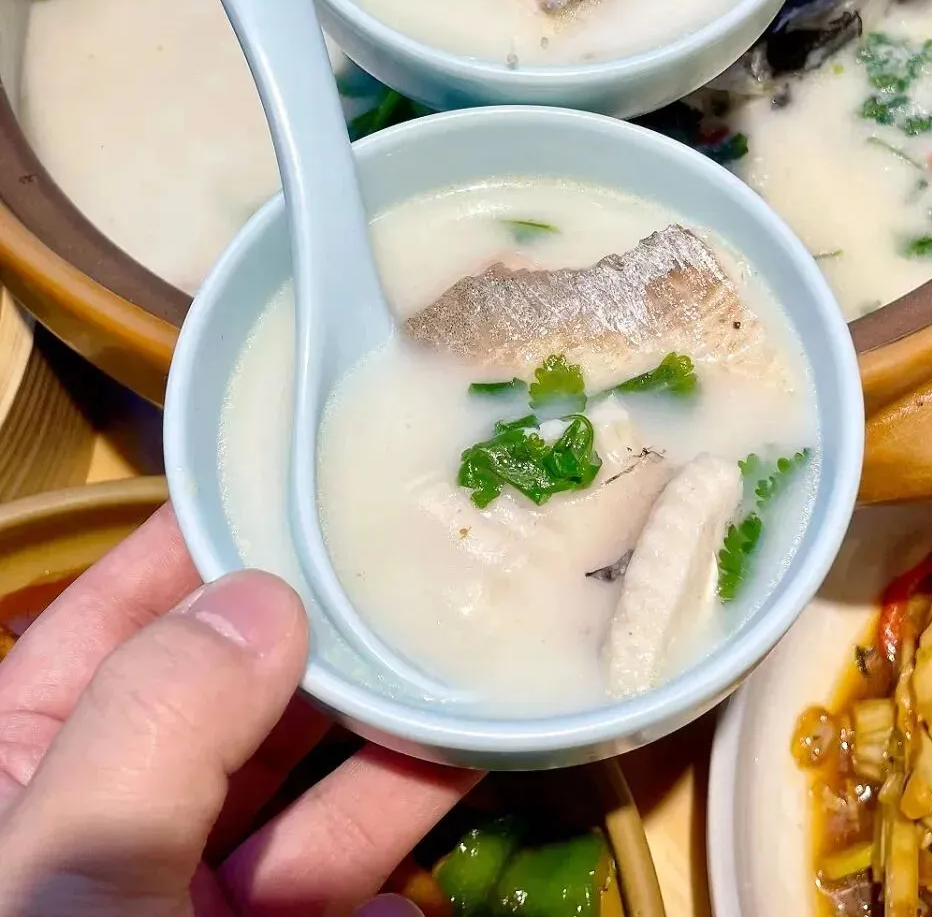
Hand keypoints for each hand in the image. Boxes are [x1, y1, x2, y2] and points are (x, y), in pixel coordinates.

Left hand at [0, 504, 478, 914]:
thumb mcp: (80, 860)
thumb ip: (162, 721)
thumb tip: (270, 598)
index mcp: (23, 765)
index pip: (115, 615)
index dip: (203, 543)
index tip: (300, 478)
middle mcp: (107, 822)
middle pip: (232, 701)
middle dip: (325, 641)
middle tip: (418, 569)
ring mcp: (176, 899)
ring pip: (299, 802)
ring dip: (386, 751)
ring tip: (466, 688)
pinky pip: (330, 897)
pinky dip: (389, 880)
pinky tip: (430, 865)